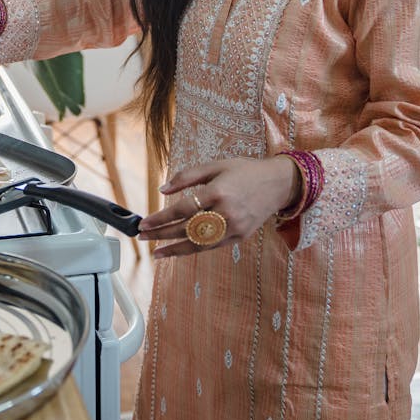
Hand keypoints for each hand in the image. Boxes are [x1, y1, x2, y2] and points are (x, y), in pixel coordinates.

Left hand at [138, 155, 298, 257]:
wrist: (276, 184)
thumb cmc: (243, 171)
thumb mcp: (215, 166)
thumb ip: (187, 176)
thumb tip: (162, 190)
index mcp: (217, 191)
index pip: (183, 209)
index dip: (161, 218)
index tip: (144, 224)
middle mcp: (225, 212)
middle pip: (187, 228)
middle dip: (162, 235)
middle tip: (142, 237)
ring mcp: (234, 227)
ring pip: (198, 244)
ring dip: (174, 249)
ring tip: (156, 253)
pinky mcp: (240, 237)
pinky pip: (212, 247)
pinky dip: (193, 250)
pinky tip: (179, 251)